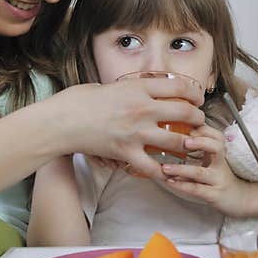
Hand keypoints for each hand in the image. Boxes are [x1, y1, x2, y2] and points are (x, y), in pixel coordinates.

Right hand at [48, 79, 204, 178]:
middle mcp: (142, 109)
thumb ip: (128, 89)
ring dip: (187, 145)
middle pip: (185, 112)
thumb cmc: (77, 101)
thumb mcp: (107, 85)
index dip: (194, 93)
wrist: (58, 122)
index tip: (197, 99)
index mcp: (138, 88)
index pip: (179, 87)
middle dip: (197, 118)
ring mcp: (136, 133)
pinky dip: (162, 171)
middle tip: (198, 122)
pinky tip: (166, 170)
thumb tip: (140, 90)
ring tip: (189, 146)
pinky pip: (153, 167)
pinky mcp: (126, 153)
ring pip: (177, 141)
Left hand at [158, 124, 257, 216]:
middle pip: (216, 147)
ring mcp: (218, 180)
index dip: (203, 129)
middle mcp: (221, 164)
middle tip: (184, 141)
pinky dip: (182, 185)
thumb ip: (200, 149)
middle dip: (200, 142)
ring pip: (200, 172)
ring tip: (166, 167)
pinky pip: (197, 189)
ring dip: (181, 169)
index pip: (216, 135)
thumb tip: (177, 137)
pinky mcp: (214, 195)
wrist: (240, 199)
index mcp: (220, 153)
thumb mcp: (214, 160)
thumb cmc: (222, 178)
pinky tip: (170, 182)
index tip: (188, 127)